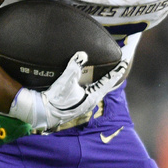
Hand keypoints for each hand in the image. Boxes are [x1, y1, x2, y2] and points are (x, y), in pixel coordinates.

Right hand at [8, 51, 126, 131]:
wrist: (43, 112)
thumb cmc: (56, 98)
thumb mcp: (66, 81)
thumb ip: (74, 67)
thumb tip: (82, 54)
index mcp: (92, 97)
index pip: (108, 81)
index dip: (117, 71)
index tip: (124, 63)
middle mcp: (91, 101)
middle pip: (105, 85)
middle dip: (111, 75)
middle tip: (118, 65)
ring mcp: (84, 103)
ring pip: (97, 88)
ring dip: (101, 79)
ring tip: (106, 70)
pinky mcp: (77, 102)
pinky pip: (89, 90)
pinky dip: (92, 83)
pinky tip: (90, 79)